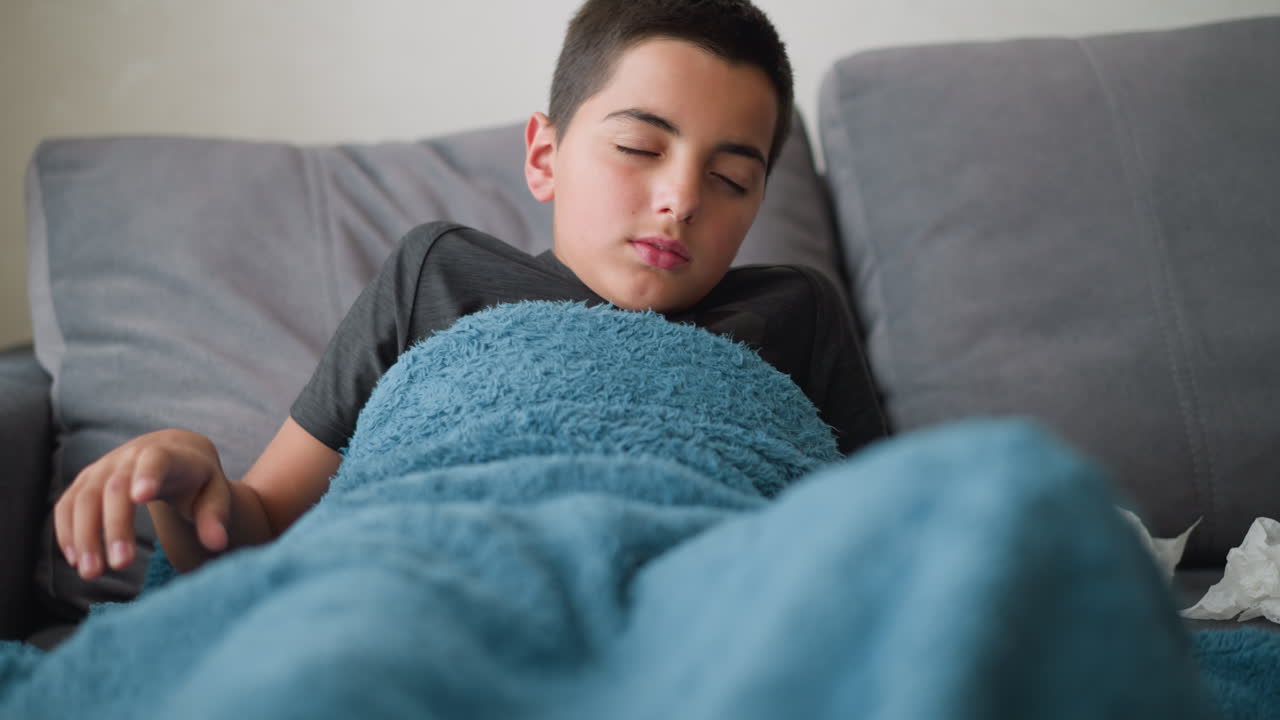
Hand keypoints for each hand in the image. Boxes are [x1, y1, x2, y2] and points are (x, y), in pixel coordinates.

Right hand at [54, 429, 231, 579]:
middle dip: (115, 526)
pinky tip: (76, 560)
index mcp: (168, 454)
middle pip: (115, 487)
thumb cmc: (196, 478)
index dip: (148, 475)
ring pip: (84, 498)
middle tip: (121, 566)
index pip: (156, 460)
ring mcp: (103, 467)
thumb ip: (215, 516)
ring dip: (84, 536)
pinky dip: (67, 531)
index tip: (141, 497)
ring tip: (92, 573)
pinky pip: (67, 505)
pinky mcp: (86, 481)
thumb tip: (217, 543)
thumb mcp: (214, 493)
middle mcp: (130, 456)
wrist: (172, 452)